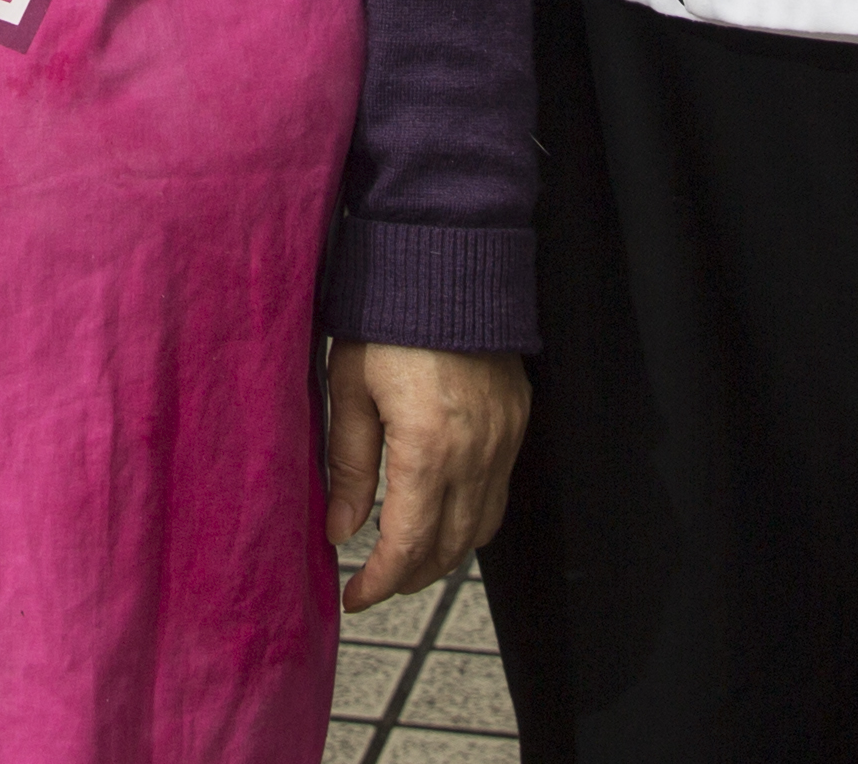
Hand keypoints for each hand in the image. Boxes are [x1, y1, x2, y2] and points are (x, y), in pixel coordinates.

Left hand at [320, 341, 528, 609]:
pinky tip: (442, 515)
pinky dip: (471, 519)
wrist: (446, 261)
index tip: (354, 596)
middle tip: (374, 583)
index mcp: (428, 447)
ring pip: (482, 528)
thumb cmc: (387, 318)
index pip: (408, 544)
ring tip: (405, 559)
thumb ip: (347, 466)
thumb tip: (340, 532)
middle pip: (450, 547)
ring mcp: (504, 438)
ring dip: (444, 554)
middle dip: (410, 577)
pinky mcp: (517, 421)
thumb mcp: (349, 388)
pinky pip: (500, 493)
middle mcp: (476, 452)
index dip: (380, 582)